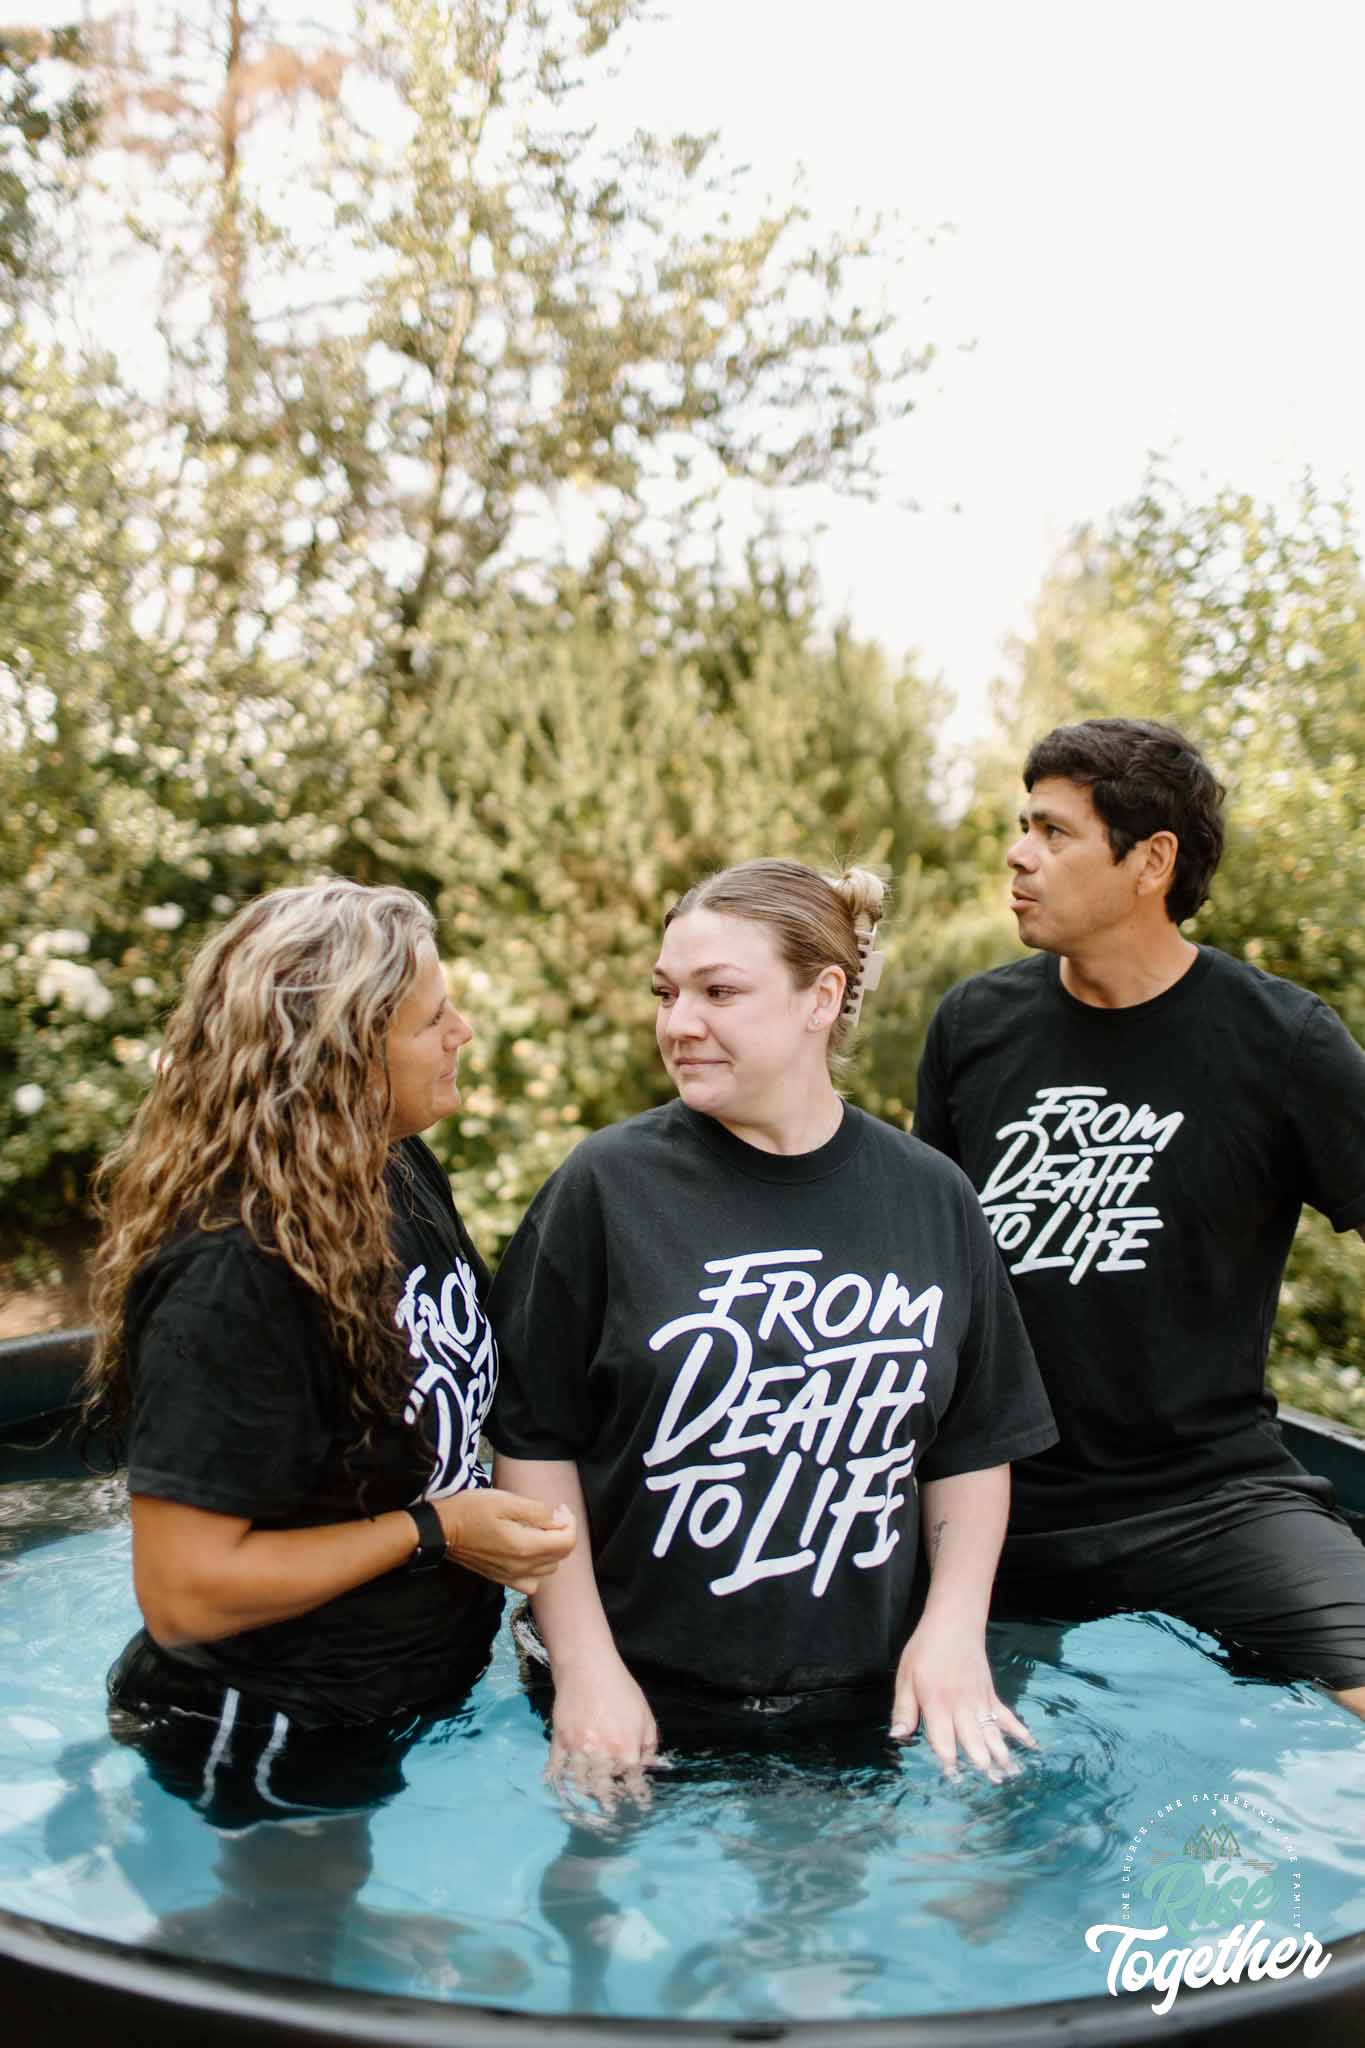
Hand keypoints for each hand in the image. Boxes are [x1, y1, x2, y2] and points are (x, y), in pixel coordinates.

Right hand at [436, 1488, 575, 1593]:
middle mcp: (522, 1567)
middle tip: (549, 1514)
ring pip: (549, 1569)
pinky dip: (537, 1568)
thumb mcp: (505, 1500)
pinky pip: (532, 1582)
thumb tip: (558, 1518)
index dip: (569, 1521)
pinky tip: (527, 1552)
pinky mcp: (502, 1579)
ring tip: (539, 1531)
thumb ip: (537, 1511)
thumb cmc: (471, 1510)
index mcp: (525, 1547)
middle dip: (562, 1532)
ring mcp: (512, 1576)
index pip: (567, 1541)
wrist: (442, 1530)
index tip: (558, 1507)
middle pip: (561, 1556)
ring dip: (551, 1550)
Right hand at [548, 1653, 658, 1812]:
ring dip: (584, 1795)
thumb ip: (649, 1743)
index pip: (632, 1782)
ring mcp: (578, 1749)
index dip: (635, 1796)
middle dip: (608, 1803)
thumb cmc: (621, 1691)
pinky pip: (556, 1767)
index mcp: (626, 1749)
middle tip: (609, 1812)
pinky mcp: (560, 1741)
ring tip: (586, 1804)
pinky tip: (558, 1788)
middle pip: (604, 1789)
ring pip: (580, 1783)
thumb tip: (646, 1766)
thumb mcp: (645, 1715)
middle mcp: (602, 1755)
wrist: (588, 1668)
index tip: (637, 1806)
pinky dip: (556, 1780)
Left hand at [891, 1614, 1036, 1781]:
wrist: (953, 1623)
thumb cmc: (925, 1650)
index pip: (943, 1738)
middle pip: (972, 1739)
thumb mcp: (905, 1677)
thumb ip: (903, 1709)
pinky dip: (1019, 1731)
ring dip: (1000, 1753)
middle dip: (979, 1762)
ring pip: (991, 1732)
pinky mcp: (991, 1694)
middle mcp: (960, 1705)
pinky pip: (1007, 1716)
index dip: (948, 1760)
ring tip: (1009, 1774)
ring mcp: (979, 1700)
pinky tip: (1031, 1746)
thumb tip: (897, 1736)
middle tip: (989, 1783)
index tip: (953, 1778)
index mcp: (936, 1703)